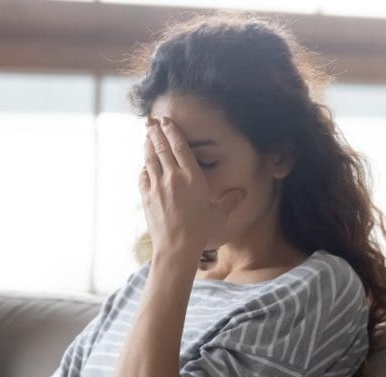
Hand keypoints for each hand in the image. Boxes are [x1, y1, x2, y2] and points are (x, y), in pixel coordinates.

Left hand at [138, 118, 243, 262]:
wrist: (177, 247)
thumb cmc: (200, 231)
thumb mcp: (218, 214)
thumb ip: (230, 200)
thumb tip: (242, 193)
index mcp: (192, 176)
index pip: (179, 146)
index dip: (172, 131)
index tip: (166, 121)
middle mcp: (173, 177)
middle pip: (161, 147)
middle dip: (155, 131)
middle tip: (149, 120)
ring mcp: (157, 186)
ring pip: (150, 158)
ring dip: (147, 144)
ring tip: (146, 134)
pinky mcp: (147, 197)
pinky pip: (143, 176)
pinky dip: (144, 168)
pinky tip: (145, 165)